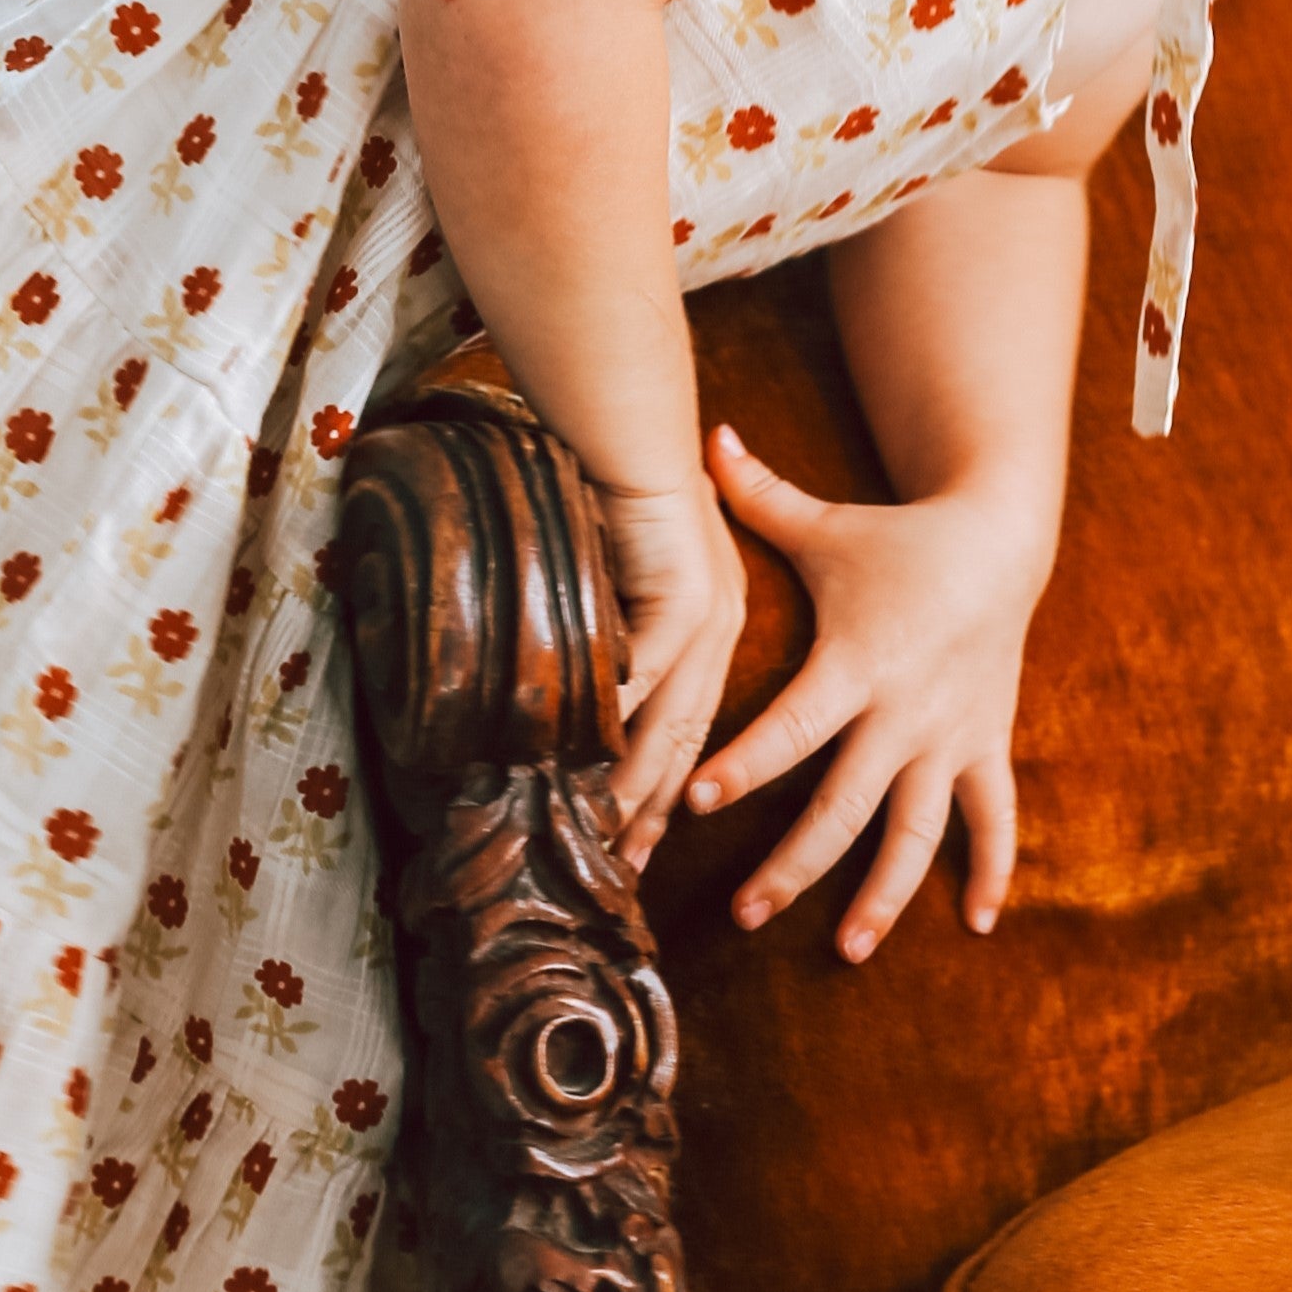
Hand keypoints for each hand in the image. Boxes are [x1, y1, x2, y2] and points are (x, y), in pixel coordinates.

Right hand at [597, 466, 746, 870]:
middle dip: (652, 811)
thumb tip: (574, 690)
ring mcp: (706, 615)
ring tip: (604, 835)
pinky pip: (645, 671)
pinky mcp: (683, 593)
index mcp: (708, 629)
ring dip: (635, 782)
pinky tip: (584, 761)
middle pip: (686, 743)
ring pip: (670, 720)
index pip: (687, 730)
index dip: (662, 793)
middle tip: (621, 868)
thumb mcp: (624, 572)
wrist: (629, 423)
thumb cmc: (614, 489)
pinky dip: (617, 719)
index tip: (638, 847)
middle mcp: (716, 631)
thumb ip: (609, 631)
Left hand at [684, 423, 1036, 960]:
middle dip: (795, 865)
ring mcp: (950, 737)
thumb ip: (756, 495)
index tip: (698, 801)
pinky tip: (973, 924)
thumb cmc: (899, 538)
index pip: (795, 726)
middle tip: (744, 912)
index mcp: (859, 663)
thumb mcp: (825, 523)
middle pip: (847, 805)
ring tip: (847, 951)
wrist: (1004, 540)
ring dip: (883, 894)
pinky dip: (990, 872)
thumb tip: (702, 435)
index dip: (747, 764)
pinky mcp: (985, 746)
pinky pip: (994, 820)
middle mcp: (906, 712)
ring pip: (917, 832)